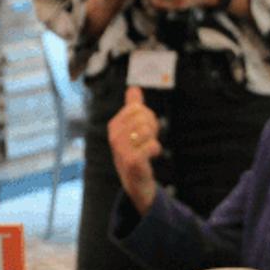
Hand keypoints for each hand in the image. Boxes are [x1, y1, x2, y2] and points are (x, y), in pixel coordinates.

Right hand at [107, 86, 161, 214]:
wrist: (134, 181)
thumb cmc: (134, 152)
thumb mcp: (132, 128)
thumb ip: (133, 107)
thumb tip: (134, 88)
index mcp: (114, 125)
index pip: (137, 108)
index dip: (147, 117)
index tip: (144, 130)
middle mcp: (114, 136)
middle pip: (143, 117)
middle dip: (151, 128)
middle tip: (147, 140)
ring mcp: (121, 149)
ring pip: (148, 130)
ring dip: (153, 140)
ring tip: (147, 149)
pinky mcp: (131, 161)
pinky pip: (152, 145)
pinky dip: (155, 150)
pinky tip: (149, 157)